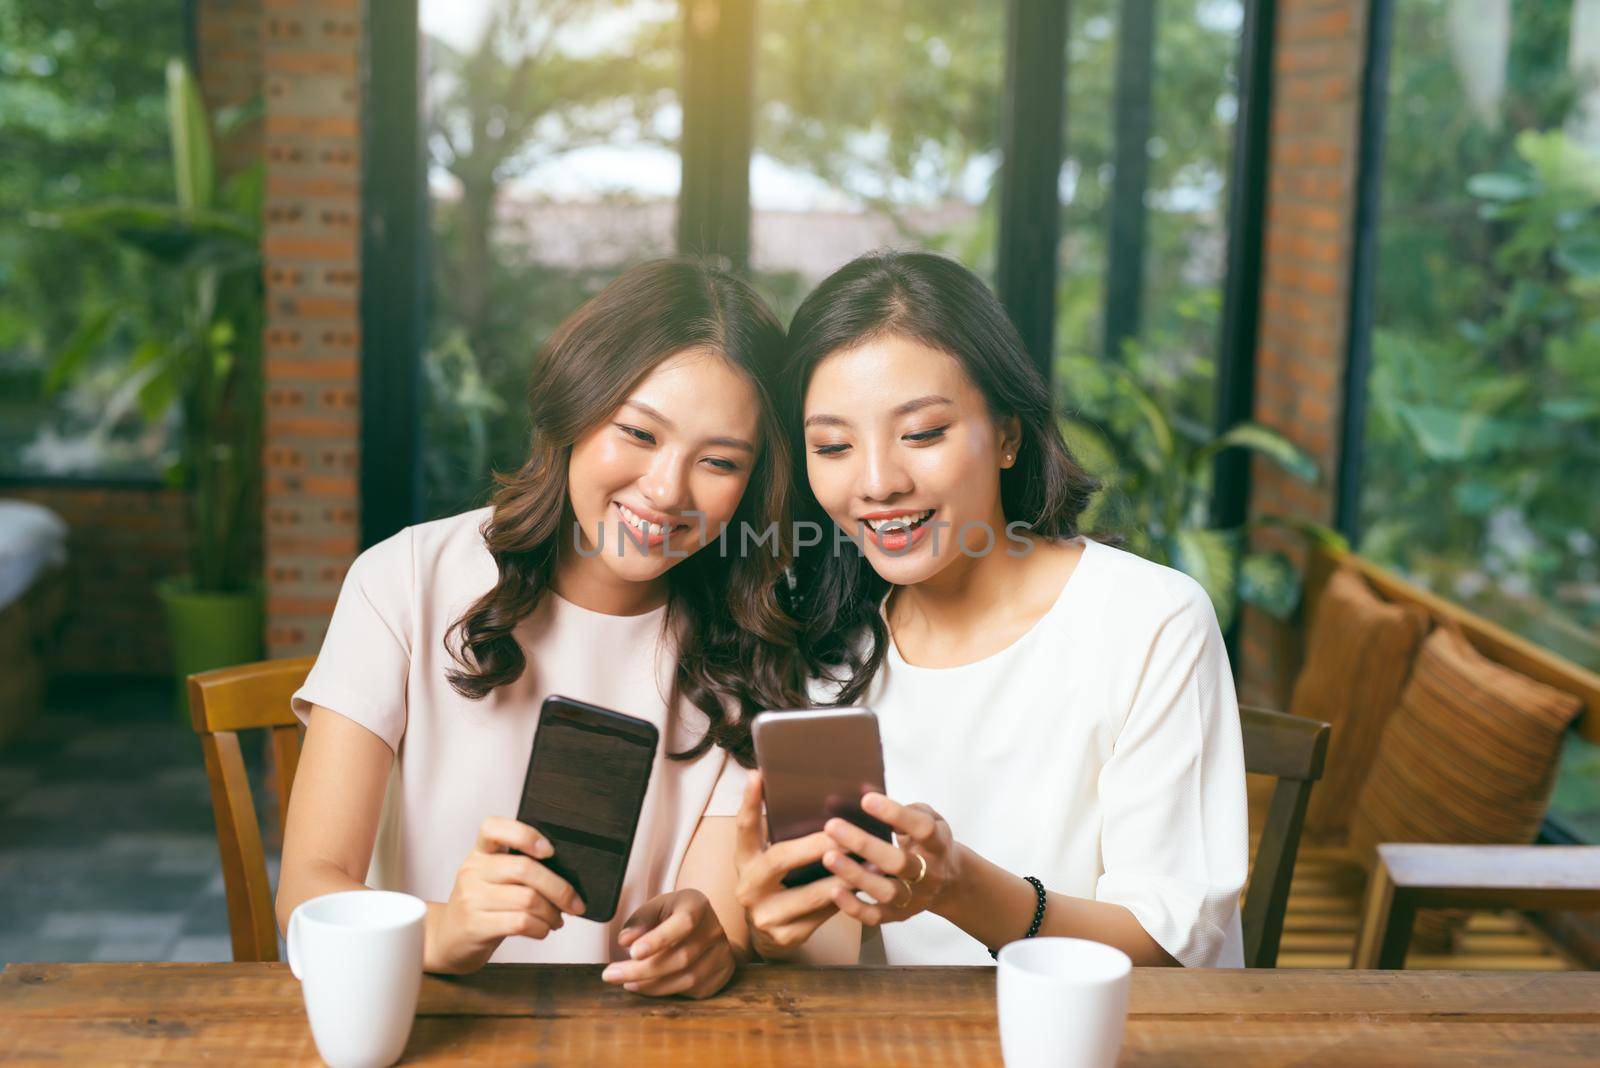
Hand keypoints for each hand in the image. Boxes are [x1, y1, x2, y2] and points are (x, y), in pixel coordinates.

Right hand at [427, 816, 585, 973]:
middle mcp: (473, 870)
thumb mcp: (494, 879)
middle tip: (574, 903)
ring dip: (552, 913)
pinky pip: (520, 922)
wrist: (450, 940)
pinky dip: (540, 927)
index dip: (524, 834)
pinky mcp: (475, 925)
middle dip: (559, 888)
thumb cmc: (483, 906)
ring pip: (527, 899)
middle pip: (525, 869)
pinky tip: (542, 929)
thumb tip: (569, 876)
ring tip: (557, 919)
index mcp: (480, 852)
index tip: (549, 850)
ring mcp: (471, 898)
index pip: (493, 827)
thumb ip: (520, 869)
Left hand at [600, 889, 735, 998]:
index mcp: (698, 905)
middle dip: (642, 970)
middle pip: (680, 957)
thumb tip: (625, 940)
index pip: (683, 923)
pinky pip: (691, 990)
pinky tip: (644, 986)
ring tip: (625, 982)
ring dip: (651, 984)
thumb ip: (640, 920)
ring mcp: (720, 955)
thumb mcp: (657, 908)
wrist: (706, 928)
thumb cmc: (674, 915)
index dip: (659, 939)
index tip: (632, 952)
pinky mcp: (720, 975)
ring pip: (686, 978)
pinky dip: (664, 991)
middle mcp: (714, 930)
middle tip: (611, 975)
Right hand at [733, 772, 852, 958]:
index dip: (749, 802)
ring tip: (869, 859)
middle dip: (815, 844)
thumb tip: (813, 797)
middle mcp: (748, 888)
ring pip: (810, 894)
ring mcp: (765, 915)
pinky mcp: (786, 936)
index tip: (758, 775)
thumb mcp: (769, 858)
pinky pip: (823, 915)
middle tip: (843, 829)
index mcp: (744, 860)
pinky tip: (865, 886)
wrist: (767, 933)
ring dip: (842, 875)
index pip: (744, 827)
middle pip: (780, 859)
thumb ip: (781, 835)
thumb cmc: (777, 882)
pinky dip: (846, 898)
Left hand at [821, 793, 958, 925]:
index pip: (921, 828)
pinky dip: (854, 907)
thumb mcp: (925, 818)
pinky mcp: (900, 915)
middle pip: (898, 862)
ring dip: (855, 875)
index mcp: (938, 844)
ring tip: (829, 857)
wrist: (949, 881)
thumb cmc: (927, 840)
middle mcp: (930, 873)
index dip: (895, 814)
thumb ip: (900, 807)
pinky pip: (876, 917)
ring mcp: (915, 897)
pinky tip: (833, 891)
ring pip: (887, 891)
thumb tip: (864, 791)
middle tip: (832, 826)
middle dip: (864, 844)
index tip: (866, 800)